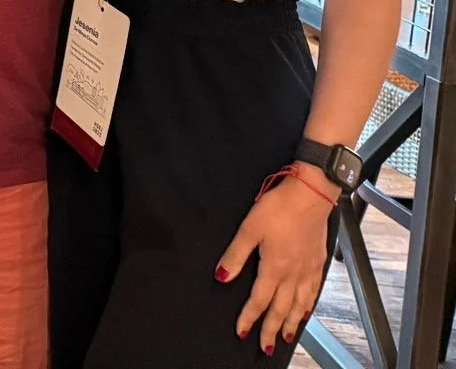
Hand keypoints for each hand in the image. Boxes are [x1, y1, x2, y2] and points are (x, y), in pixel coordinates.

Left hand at [216, 174, 334, 353]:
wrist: (311, 194)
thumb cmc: (280, 207)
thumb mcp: (249, 228)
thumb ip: (235, 255)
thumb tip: (222, 276)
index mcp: (275, 267)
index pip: (259, 301)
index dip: (249, 318)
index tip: (241, 331)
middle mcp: (294, 274)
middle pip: (281, 309)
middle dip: (272, 330)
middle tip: (266, 347)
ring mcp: (308, 269)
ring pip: (300, 305)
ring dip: (292, 323)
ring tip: (287, 337)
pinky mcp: (318, 261)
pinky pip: (314, 292)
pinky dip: (309, 306)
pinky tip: (306, 310)